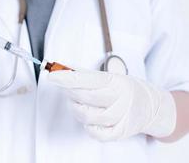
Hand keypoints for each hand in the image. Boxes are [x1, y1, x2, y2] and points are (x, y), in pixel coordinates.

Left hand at [48, 70, 176, 140]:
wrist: (150, 106)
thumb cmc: (124, 89)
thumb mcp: (109, 76)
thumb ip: (85, 75)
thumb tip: (61, 71)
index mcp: (115, 81)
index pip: (87, 79)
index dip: (67, 78)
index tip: (53, 76)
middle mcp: (120, 98)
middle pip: (85, 97)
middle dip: (70, 93)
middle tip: (68, 89)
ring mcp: (121, 116)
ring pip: (87, 116)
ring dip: (76, 109)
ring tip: (78, 103)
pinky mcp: (120, 132)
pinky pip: (96, 133)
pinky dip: (87, 126)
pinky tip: (88, 118)